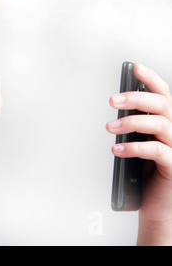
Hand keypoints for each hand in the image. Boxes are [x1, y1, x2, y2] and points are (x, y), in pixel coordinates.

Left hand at [106, 63, 171, 244]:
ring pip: (160, 125)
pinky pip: (157, 151)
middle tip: (113, 100)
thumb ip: (136, 127)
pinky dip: (134, 148)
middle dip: (136, 98)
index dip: (151, 80)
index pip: (164, 95)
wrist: (157, 208)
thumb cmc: (147, 175)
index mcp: (168, 123)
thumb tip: (118, 107)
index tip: (135, 68)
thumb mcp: (139, 144)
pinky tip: (117, 150)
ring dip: (131, 123)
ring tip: (110, 128)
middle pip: (163, 105)